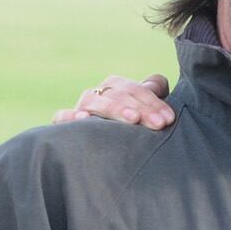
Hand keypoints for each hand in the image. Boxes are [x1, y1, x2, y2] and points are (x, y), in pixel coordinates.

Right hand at [53, 73, 174, 127]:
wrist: (107, 147)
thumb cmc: (133, 126)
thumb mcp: (145, 110)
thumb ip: (153, 94)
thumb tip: (158, 82)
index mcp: (117, 87)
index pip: (134, 89)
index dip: (153, 102)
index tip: (168, 119)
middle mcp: (98, 94)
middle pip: (118, 94)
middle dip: (141, 108)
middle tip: (159, 124)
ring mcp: (81, 107)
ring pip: (94, 101)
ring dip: (115, 108)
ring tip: (133, 119)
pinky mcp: (65, 123)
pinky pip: (62, 116)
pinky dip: (70, 116)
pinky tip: (84, 119)